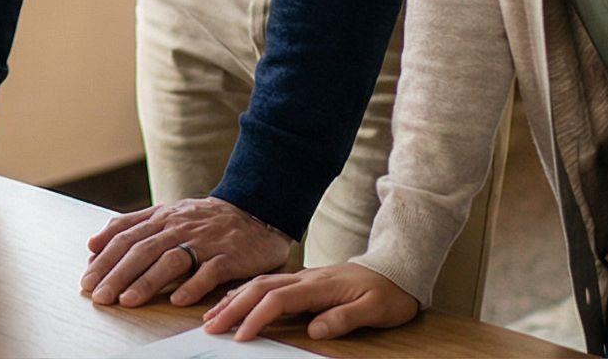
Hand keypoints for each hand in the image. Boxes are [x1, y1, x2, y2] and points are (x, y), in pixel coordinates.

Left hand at [81, 197, 294, 308]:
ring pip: (171, 260)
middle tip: (100, 296)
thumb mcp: (166, 214)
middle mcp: (179, 227)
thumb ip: (130, 225)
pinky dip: (193, 286)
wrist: (254, 212)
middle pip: (143, 250)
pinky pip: (209, 271)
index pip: (126, 237)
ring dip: (147, 282)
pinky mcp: (228, 256)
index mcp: (161, 218)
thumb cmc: (204, 219)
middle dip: (117, 274)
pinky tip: (178, 300)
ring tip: (128, 301)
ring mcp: (204, 241)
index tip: (87, 280)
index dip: (104, 259)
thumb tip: (93, 243)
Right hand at [203, 264, 419, 342]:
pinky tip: (234, 299)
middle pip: (260, 288)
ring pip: (259, 283)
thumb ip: (344, 318)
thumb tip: (314, 330)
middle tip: (210, 327)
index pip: (278, 300)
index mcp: (319, 286)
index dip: (256, 317)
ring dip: (234, 299)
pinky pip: (267, 283)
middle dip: (232, 307)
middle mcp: (305, 278)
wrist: (397, 270)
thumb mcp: (375, 309)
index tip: (239, 336)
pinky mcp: (303, 280)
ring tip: (212, 315)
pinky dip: (245, 292)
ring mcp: (303, 277)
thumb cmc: (388, 293)